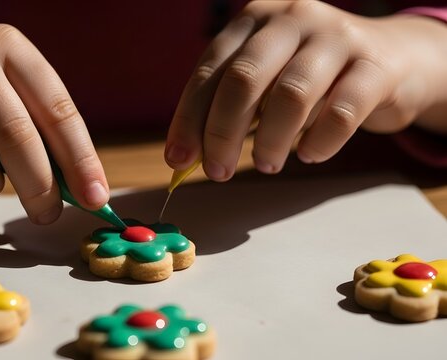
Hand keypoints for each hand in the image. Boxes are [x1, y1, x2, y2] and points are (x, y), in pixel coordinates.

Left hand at [166, 0, 446, 179]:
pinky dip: (318, 142)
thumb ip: (231, 105)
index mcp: (255, 18)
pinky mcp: (376, 65)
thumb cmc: (313, 75)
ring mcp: (337, 37)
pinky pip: (341, 112)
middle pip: (244, 79)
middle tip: (217, 171)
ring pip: (290, 95)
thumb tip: (188, 155)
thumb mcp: (267, 76)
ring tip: (265, 165)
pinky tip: (309, 154)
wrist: (393, 58)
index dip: (190, 117)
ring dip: (269, 141)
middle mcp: (292, 18)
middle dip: (222, 133)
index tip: (177, 159)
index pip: (211, 68)